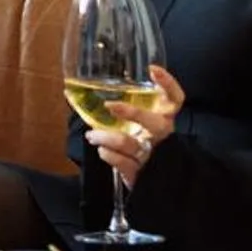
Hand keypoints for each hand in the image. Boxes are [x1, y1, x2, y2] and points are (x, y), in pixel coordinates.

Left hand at [87, 65, 184, 185]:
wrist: (156, 181)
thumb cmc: (140, 143)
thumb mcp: (139, 123)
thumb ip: (125, 107)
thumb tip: (76, 90)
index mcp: (164, 119)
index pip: (175, 99)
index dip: (168, 84)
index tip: (153, 69)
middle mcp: (162, 136)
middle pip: (156, 124)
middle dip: (133, 113)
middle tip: (110, 105)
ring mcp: (153, 155)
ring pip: (129, 143)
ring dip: (105, 137)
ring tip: (91, 135)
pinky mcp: (142, 173)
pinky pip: (122, 162)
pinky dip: (108, 155)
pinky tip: (102, 151)